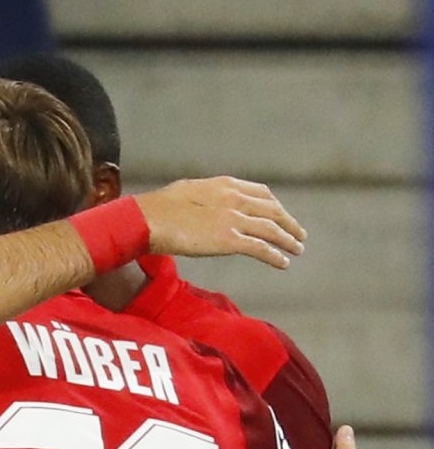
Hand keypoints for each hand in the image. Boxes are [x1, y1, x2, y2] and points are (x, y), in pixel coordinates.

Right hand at [134, 177, 305, 269]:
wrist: (149, 219)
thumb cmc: (159, 207)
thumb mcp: (188, 191)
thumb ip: (206, 197)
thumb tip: (206, 205)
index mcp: (226, 185)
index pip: (262, 193)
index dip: (275, 206)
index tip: (280, 215)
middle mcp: (236, 199)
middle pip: (273, 211)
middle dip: (289, 223)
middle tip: (298, 234)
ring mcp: (234, 220)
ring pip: (272, 230)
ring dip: (288, 240)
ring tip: (297, 250)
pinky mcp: (229, 241)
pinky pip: (261, 248)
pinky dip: (275, 256)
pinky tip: (283, 263)